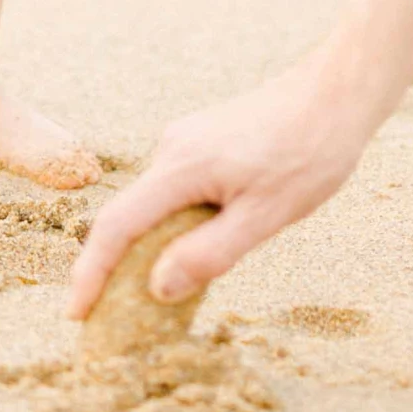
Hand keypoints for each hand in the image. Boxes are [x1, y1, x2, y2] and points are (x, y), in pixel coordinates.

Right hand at [65, 52, 374, 311]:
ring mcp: (186, 140)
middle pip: (128, 215)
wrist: (337, 93)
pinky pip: (173, 190)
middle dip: (114, 267)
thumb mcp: (265, 216)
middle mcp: (172, 149)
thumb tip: (156, 289)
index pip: (117, 226)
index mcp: (181, 167)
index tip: (75, 314)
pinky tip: (197, 246)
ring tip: (155, 294)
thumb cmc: (310, 154)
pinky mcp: (203, 141)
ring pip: (153, 204)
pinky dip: (171, 224)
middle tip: (112, 318)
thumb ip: (209, 254)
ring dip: (148, 246)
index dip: (91, 273)